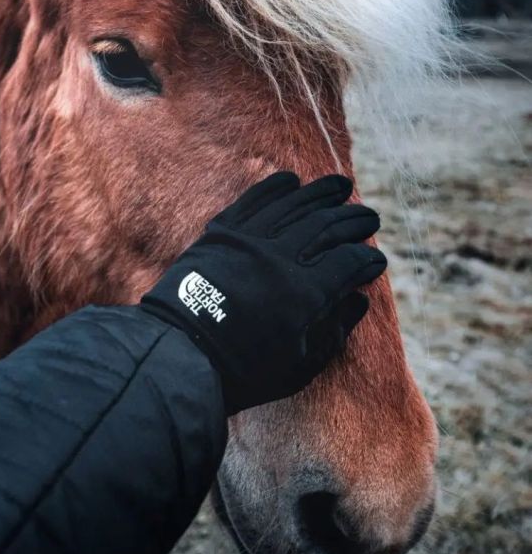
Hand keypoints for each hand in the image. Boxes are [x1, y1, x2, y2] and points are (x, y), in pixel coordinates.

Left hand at [139, 172, 384, 413]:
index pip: (349, 262)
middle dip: (353, 220)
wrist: (177, 357)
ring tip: (341, 185)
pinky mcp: (220, 233)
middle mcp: (279, 258)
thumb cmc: (241, 373)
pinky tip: (292, 180)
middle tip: (370, 217)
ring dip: (321, 193)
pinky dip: (275, 187)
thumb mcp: (298, 367)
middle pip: (327, 226)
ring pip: (293, 204)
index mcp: (304, 293)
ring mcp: (248, 240)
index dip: (367, 259)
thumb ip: (334, 332)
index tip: (376, 260)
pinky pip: (253, 201)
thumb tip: (360, 300)